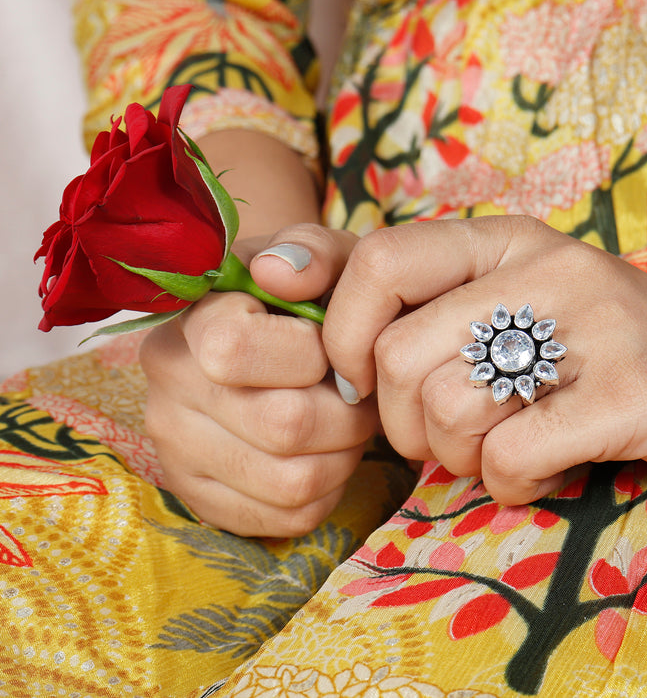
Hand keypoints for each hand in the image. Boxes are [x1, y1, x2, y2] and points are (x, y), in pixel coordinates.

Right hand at [140, 224, 378, 536]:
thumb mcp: (321, 256)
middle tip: (354, 393)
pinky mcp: (204, 500)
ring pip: (293, 481)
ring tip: (342, 422)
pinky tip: (321, 453)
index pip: (236, 352)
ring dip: (343, 453)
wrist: (271, 341)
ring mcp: (179, 451)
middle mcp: (169, 390)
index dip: (312, 354)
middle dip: (347, 411)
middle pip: (283, 425)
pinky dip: (327, 488)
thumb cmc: (307, 297)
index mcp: (190, 322)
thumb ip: (311, 251)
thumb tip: (278, 270)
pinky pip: (290, 516)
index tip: (331, 346)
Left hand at [323, 216, 646, 505]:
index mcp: (505, 238)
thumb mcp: (518, 306)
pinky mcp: (630, 393)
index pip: (376, 260)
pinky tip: (539, 476)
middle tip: (442, 440)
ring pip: (447, 410)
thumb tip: (333, 358)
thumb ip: (434, 312)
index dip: (342, 335)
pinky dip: (507, 487)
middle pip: (397, 355)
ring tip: (501, 454)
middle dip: (400, 425)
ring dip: (458, 460)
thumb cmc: (602, 352)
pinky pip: (509, 456)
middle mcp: (544, 265)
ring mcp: (593, 324)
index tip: (363, 384)